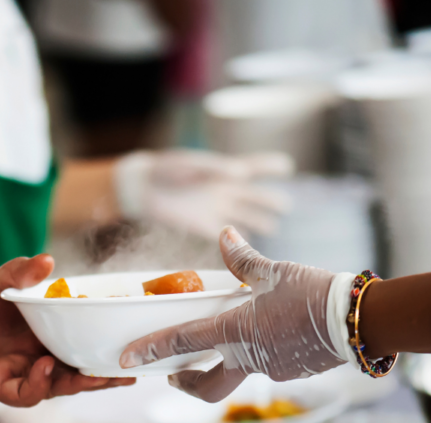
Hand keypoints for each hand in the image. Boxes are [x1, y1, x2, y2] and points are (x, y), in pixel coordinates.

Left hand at [0, 254, 134, 406]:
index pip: (82, 342)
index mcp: (44, 335)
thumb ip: (19, 275)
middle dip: (105, 374)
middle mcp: (38, 358)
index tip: (132, 337)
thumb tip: (48, 260)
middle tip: (131, 372)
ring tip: (98, 375)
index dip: (105, 343)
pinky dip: (39, 384)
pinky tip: (46, 368)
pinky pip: (25, 392)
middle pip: (79, 371)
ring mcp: (20, 375)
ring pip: (59, 387)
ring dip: (80, 383)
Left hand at [114, 150, 293, 239]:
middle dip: (269, 201)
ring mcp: (214, 210)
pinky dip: (236, 243)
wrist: (143, 188)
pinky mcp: (202, 226)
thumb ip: (215, 168)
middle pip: (252, 197)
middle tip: (286, 206)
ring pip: (242, 218)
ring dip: (257, 222)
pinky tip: (247, 249)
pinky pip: (224, 237)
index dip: (270, 166)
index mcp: (223, 173)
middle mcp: (223, 192)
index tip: (288, 165)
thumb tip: (240, 172)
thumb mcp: (191, 165)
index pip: (253, 167)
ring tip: (272, 228)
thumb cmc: (166, 170)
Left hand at [119, 227, 347, 401]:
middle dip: (184, 384)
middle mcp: (246, 358)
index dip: (150, 351)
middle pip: (205, 386)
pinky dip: (255, 355)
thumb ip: (242, 258)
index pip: (180, 343)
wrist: (359, 321)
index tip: (126, 361)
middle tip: (173, 375)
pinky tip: (269, 335)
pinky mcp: (290, 373)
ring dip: (224, 362)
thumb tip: (223, 234)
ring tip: (232, 336)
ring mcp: (269, 370)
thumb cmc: (313, 293)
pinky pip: (263, 366)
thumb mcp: (272, 272)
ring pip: (235, 373)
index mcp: (234, 331)